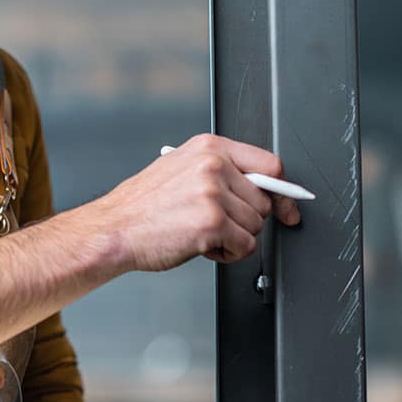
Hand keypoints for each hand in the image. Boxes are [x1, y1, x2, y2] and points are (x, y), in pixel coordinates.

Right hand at [78, 133, 300, 271]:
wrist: (114, 228)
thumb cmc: (143, 205)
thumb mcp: (181, 169)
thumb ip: (222, 172)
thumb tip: (265, 188)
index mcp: (209, 147)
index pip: (270, 164)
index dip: (281, 190)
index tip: (287, 207)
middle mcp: (214, 164)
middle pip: (264, 200)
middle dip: (245, 219)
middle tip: (214, 223)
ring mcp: (214, 192)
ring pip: (256, 226)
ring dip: (234, 238)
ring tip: (202, 233)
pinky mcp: (213, 222)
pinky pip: (245, 246)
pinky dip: (228, 254)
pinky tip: (203, 246)